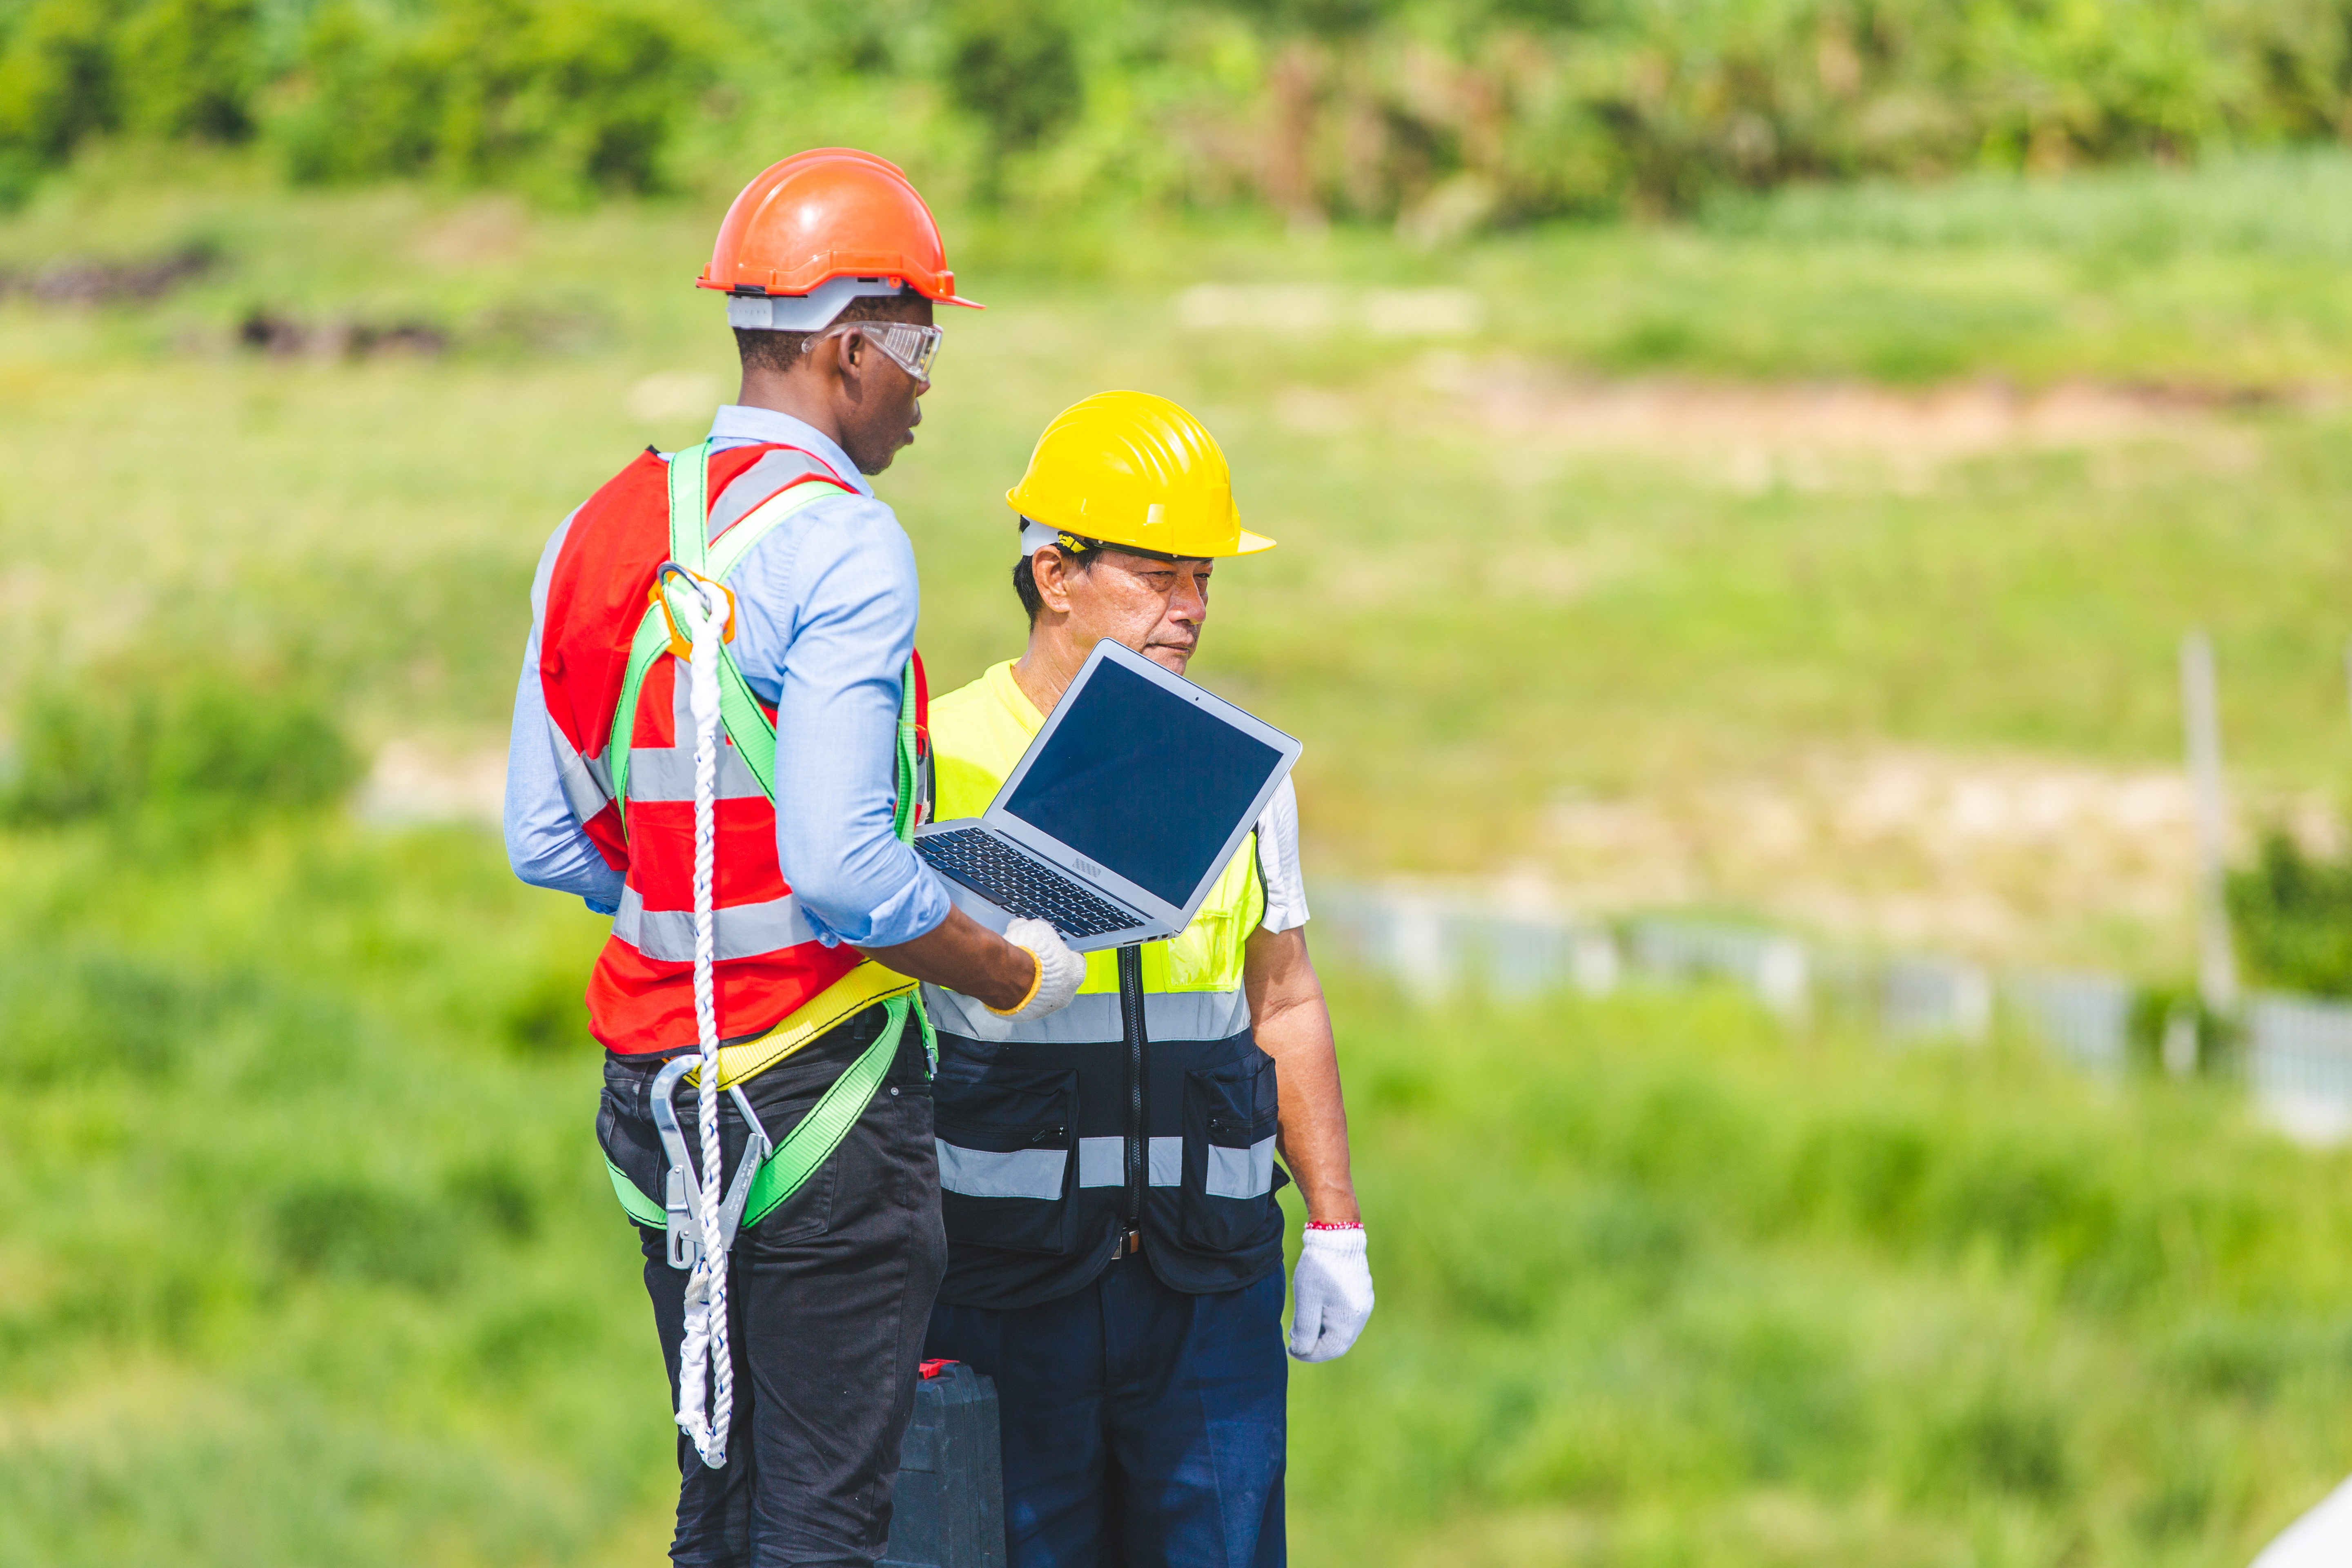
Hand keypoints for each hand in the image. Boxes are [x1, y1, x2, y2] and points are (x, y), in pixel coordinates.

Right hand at [988, 918, 1084, 1019]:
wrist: (1008, 975)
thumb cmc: (1029, 952)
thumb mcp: (1035, 929)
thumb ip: (1033, 929)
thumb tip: (1023, 925)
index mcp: (1076, 972)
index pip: (1075, 961)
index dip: (1061, 953)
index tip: (1051, 948)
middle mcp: (1066, 993)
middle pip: (1059, 979)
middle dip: (1047, 970)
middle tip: (1031, 959)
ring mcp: (1048, 1006)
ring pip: (1042, 993)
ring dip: (1033, 984)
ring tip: (1017, 971)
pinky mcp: (1029, 1014)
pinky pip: (1026, 1001)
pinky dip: (1019, 994)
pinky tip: (1010, 983)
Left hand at [1288, 1226, 1371, 1361]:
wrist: (1335, 1234)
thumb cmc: (1319, 1268)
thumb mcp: (1306, 1301)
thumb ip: (1305, 1330)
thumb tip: (1302, 1350)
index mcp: (1350, 1320)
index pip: (1331, 1350)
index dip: (1309, 1354)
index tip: (1291, 1350)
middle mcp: (1362, 1314)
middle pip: (1338, 1342)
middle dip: (1315, 1343)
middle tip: (1295, 1339)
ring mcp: (1364, 1302)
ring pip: (1342, 1329)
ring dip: (1322, 1331)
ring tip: (1302, 1322)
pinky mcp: (1361, 1292)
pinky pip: (1346, 1315)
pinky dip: (1329, 1319)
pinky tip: (1316, 1308)